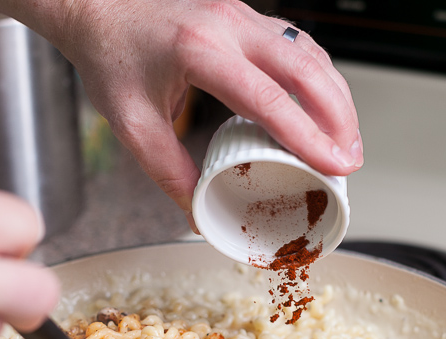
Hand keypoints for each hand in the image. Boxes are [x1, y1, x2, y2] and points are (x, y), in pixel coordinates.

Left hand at [0, 0, 362, 229]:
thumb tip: (199, 210)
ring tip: (345, 138)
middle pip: (305, 68)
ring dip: (335, 95)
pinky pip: (295, 42)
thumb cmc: (109, 55)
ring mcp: (240, 15)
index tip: (334, 165)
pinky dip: (318, 75)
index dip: (308, 136)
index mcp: (198, 52)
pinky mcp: (245, 15)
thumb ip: (168, 172)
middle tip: (350, 159)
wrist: (95, 7)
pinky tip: (324, 103)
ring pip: (308, 51)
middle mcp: (227, 25)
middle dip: (339, 117)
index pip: (268, 98)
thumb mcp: (131, 124)